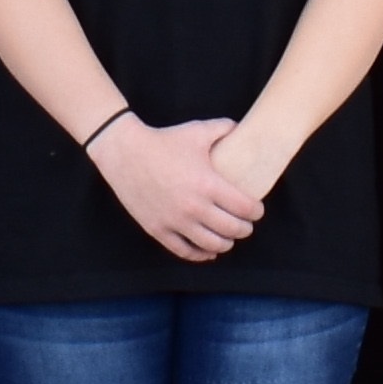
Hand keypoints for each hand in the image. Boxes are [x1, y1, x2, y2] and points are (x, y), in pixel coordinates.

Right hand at [94, 113, 264, 261]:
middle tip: (246, 224)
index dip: (256, 211)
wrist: (125, 152)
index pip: (245, 208)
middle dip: (245, 228)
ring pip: (211, 245)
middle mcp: (194, 207)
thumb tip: (241, 129)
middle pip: (232, 229)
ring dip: (226, 243)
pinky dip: (201, 255)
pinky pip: (185, 251)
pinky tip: (208, 251)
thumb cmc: (163, 141)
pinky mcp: (158, 229)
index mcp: (208, 184)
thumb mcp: (197, 131)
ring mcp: (175, 221)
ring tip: (228, 238)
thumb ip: (224, 128)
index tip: (257, 210)